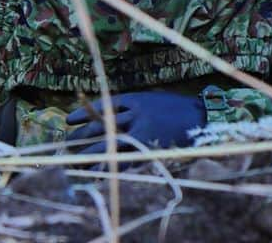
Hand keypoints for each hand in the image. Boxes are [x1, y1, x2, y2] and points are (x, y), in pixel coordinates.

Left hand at [65, 91, 205, 152]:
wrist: (204, 118)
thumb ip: (133, 108)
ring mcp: (142, 131)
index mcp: (135, 99)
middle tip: (67, 144)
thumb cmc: (178, 109)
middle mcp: (135, 114)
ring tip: (76, 162)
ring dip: (91, 154)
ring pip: (109, 143)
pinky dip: (112, 166)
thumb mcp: (153, 100)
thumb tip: (111, 117)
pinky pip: (126, 159)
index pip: (102, 105)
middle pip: (101, 125)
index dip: (84, 114)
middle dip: (82, 136)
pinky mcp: (150, 147)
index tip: (68, 120)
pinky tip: (100, 173)